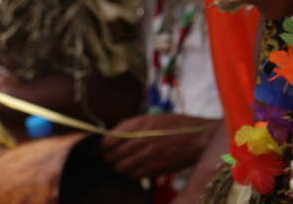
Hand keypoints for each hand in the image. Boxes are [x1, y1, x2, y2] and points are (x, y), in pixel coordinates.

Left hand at [99, 114, 219, 179]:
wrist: (198, 138)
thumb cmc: (175, 125)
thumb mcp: (151, 118)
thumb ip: (131, 126)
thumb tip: (111, 136)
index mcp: (138, 124)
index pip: (107, 140)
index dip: (97, 147)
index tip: (94, 148)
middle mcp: (140, 141)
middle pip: (110, 156)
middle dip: (104, 158)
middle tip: (103, 158)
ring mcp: (147, 157)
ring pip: (119, 168)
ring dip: (116, 167)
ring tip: (118, 163)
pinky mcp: (154, 170)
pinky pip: (132, 176)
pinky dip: (129, 174)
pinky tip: (132, 168)